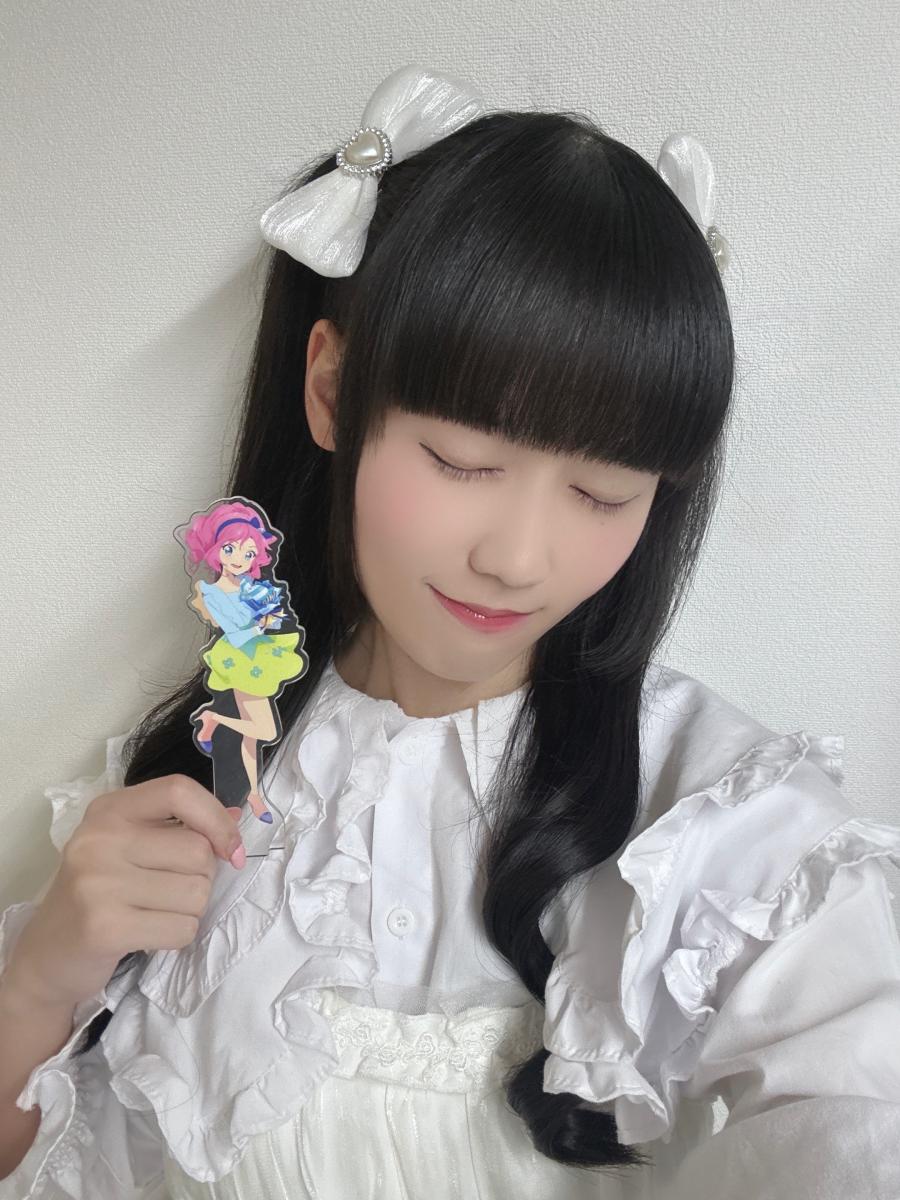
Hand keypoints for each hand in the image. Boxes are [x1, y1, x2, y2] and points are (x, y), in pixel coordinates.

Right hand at [2, 778, 244, 1013]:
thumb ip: (180, 826)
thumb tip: (237, 815)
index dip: (216, 820)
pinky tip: (148, 933)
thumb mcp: (130, 845)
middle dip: (201, 878)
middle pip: (198, 851)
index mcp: (110, 809)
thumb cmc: (100, 892)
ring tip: (155, 912)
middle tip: (169, 891)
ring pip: (196, 893)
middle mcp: (100, 838)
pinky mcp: (104, 927)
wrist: (48, 952)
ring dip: (189, 911)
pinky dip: (177, 936)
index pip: (179, 791)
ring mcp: (98, 883)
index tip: (230, 849)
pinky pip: (182, 929)